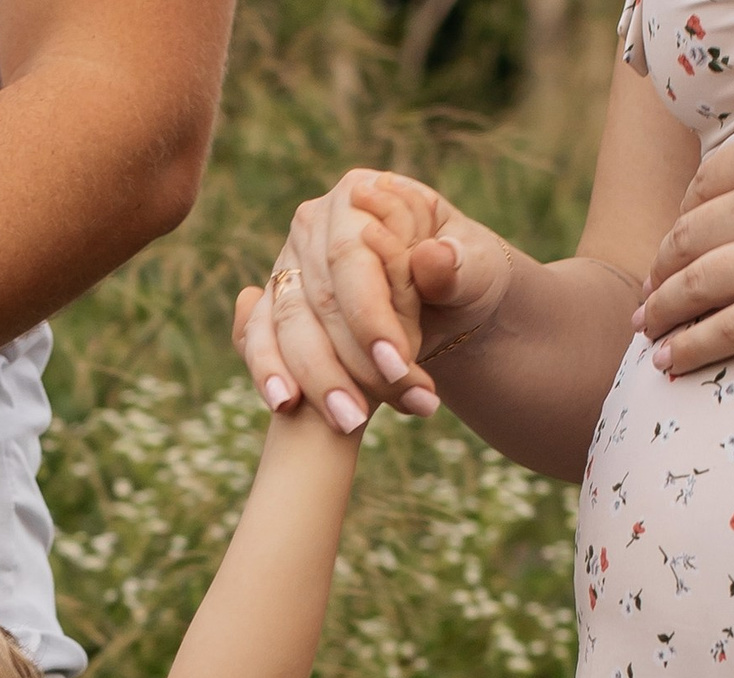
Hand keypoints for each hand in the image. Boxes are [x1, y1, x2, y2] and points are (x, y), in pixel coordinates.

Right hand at [236, 171, 506, 433]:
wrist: (443, 306)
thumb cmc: (462, 276)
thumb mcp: (476, 268)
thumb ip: (457, 265)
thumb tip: (433, 258)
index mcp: (361, 197)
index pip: (352, 258)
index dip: (370, 316)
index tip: (398, 366)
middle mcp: (313, 227)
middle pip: (317, 300)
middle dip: (347, 365)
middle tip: (375, 414)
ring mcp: (287, 268)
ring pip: (285, 327)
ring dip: (315, 381)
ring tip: (349, 423)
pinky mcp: (271, 309)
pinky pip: (257, 341)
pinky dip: (268, 373)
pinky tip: (285, 406)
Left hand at [637, 57, 733, 374]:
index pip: (706, 184)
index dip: (683, 216)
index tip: (677, 239)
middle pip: (688, 240)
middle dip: (660, 270)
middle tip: (647, 296)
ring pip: (697, 288)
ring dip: (661, 314)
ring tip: (645, 333)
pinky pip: (729, 329)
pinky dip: (690, 348)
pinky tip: (667, 364)